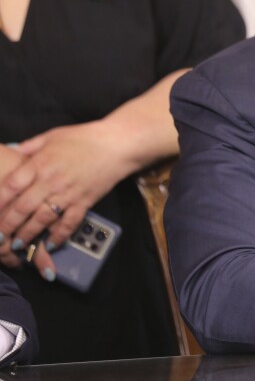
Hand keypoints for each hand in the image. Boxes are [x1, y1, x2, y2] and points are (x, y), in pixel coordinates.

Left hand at [0, 122, 134, 268]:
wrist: (117, 144)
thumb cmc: (84, 138)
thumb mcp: (52, 136)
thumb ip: (30, 146)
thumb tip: (10, 150)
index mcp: (41, 163)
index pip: (12, 185)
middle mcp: (52, 181)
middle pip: (23, 207)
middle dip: (7, 224)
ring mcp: (69, 193)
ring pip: (42, 219)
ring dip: (27, 234)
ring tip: (17, 244)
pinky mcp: (84, 202)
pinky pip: (69, 223)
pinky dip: (59, 236)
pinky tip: (49, 244)